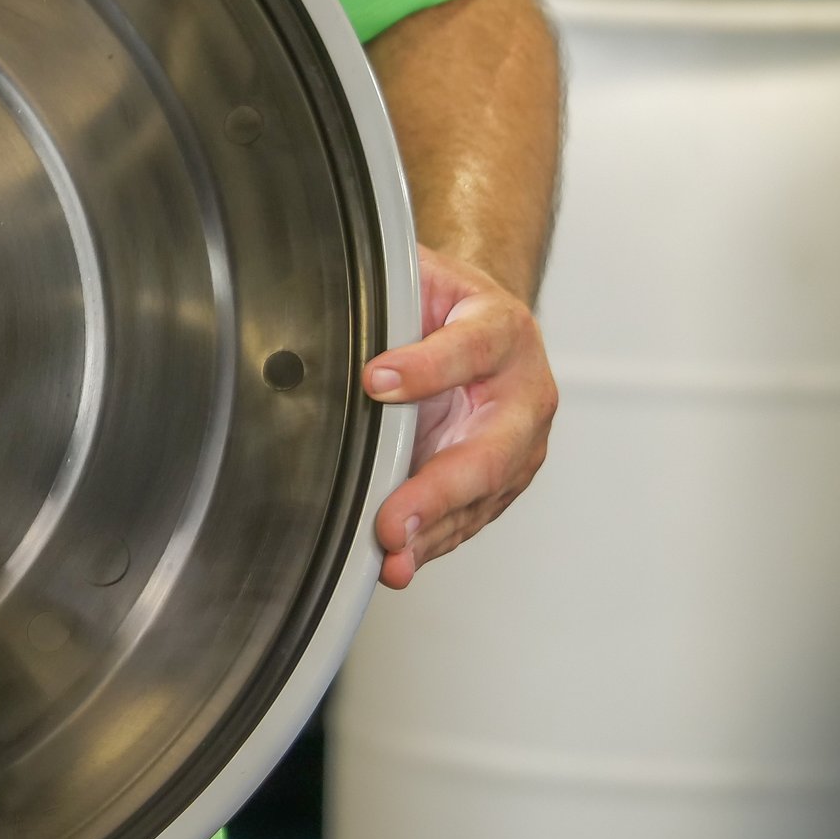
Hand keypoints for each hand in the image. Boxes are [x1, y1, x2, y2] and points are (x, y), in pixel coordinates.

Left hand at [362, 244, 556, 589]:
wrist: (482, 321)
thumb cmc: (446, 303)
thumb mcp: (418, 279)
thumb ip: (385, 297)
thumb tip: (316, 319)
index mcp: (502, 329)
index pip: (469, 348)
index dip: (425, 368)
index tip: (374, 383)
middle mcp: (523, 392)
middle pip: (491, 449)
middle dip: (438, 491)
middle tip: (392, 521)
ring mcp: (519, 442)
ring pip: (480, 496)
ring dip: (433, 532)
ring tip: (392, 558)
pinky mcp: (503, 478)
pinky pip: (468, 515)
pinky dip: (432, 540)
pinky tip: (401, 560)